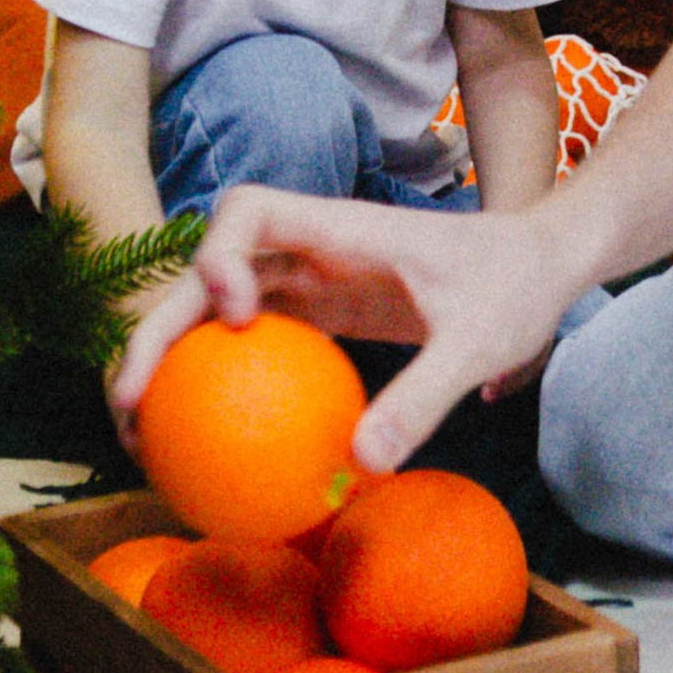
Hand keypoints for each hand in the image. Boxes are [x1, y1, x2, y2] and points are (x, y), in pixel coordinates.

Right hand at [108, 184, 579, 470]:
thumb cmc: (515, 285)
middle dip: (160, 324)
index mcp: (342, 229)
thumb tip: (365, 461)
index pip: (251, 211)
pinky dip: (218, 381)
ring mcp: (312, 280)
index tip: (237, 315)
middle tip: (131, 405)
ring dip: (172, 356)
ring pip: (217, 306)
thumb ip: (426, 393)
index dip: (221, 252)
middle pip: (209, 269)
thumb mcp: (478, 342)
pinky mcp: (322, 313)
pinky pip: (253, 342)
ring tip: (141, 435)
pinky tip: (207, 447)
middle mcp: (313, 247)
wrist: (541, 265)